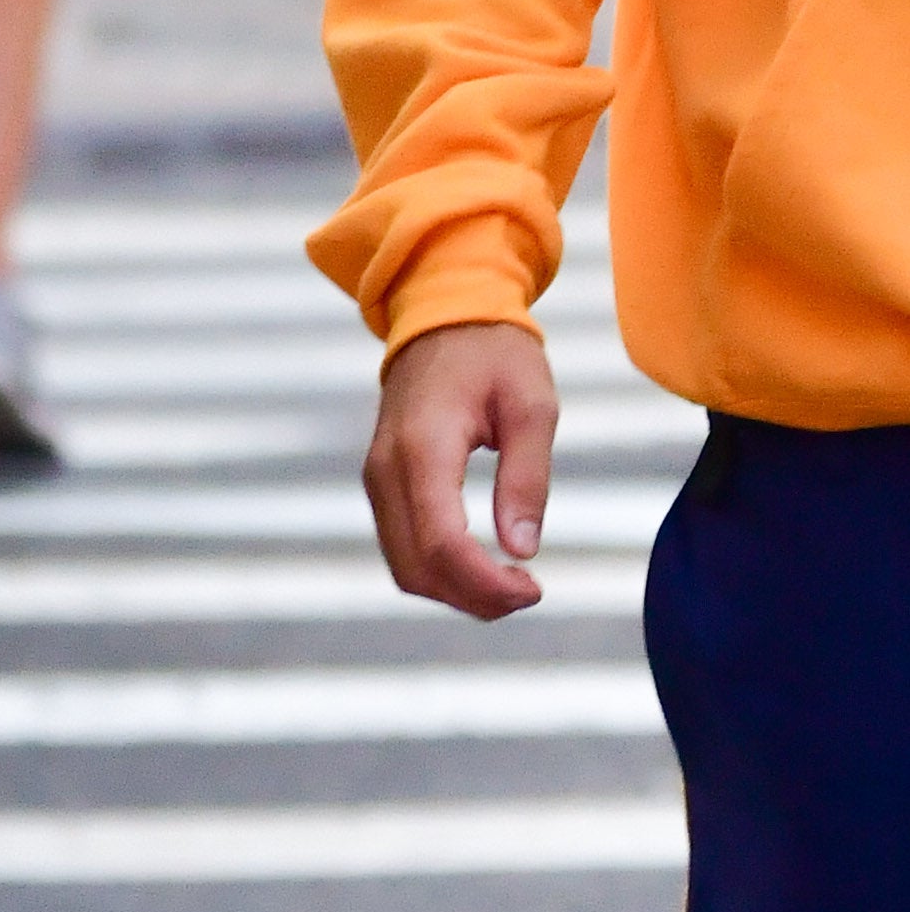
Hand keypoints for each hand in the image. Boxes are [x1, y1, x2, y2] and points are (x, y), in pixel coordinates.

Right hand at [363, 318, 559, 616]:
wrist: (442, 314)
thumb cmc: (494, 355)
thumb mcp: (533, 406)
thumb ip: (527, 478)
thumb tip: (521, 549)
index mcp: (424, 446)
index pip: (442, 542)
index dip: (486, 582)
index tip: (534, 587)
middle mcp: (387, 469)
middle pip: (417, 568)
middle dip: (474, 597)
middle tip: (528, 591)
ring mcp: (377, 478)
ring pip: (404, 567)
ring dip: (456, 591)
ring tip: (510, 583)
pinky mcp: (380, 483)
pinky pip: (401, 547)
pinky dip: (440, 570)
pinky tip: (482, 564)